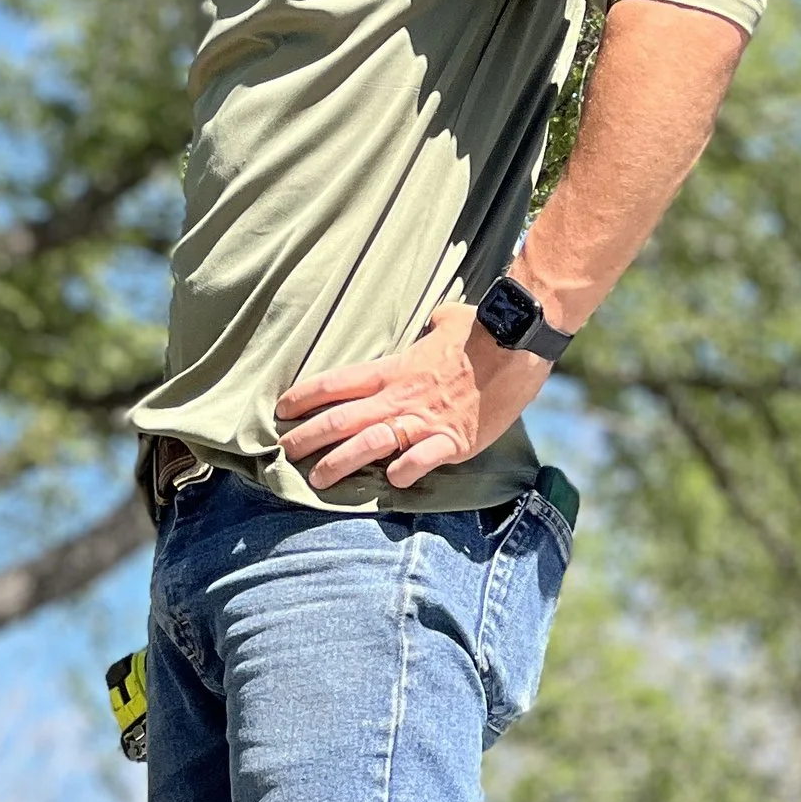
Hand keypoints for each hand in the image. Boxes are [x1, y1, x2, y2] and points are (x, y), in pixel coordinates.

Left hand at [275, 305, 549, 492]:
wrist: (518, 343)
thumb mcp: (449, 319)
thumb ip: (433, 325)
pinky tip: (391, 482)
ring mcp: (426, 420)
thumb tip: (433, 322)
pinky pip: (422, 459)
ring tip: (318, 479)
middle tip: (285, 452)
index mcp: (394, 369)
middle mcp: (401, 397)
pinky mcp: (454, 439)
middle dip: (309, 436)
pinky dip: (404, 471)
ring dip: (341, 462)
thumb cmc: (483, 329)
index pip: (338, 383)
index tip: (282, 410)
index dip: (305, 396)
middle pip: (343, 417)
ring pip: (371, 443)